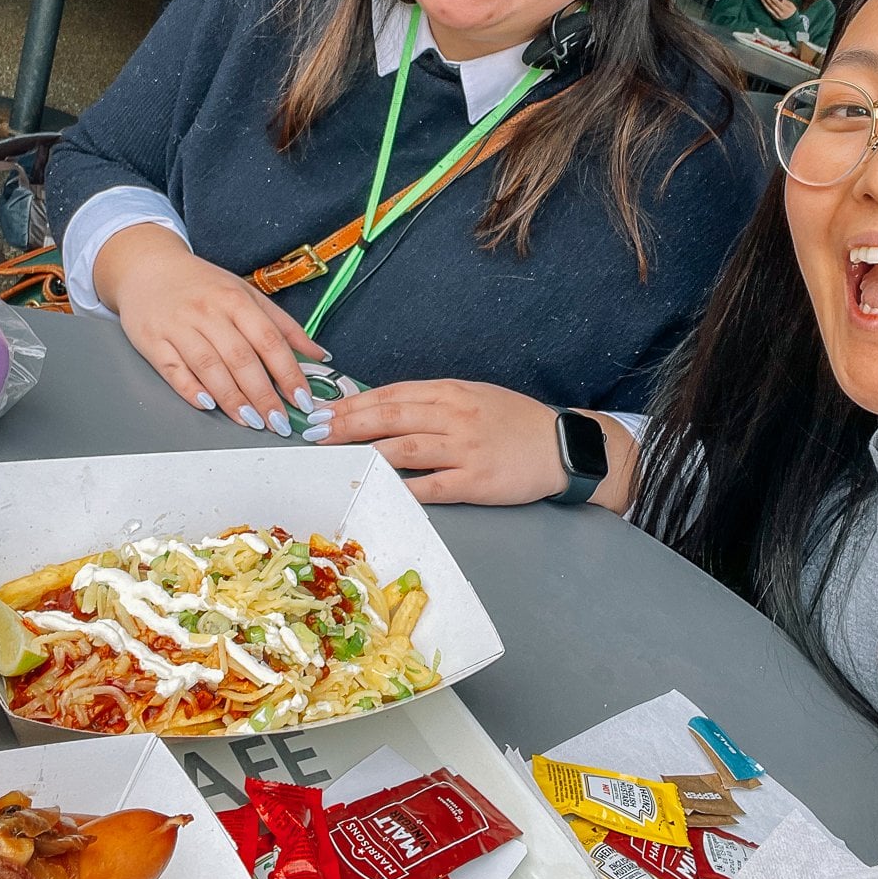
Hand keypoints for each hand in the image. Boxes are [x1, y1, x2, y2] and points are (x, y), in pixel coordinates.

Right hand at [94, 226, 327, 431]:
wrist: (148, 268)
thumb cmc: (201, 285)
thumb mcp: (246, 295)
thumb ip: (283, 326)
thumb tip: (319, 354)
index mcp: (235, 299)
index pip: (269, 340)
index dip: (288, 372)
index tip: (301, 399)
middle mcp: (207, 312)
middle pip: (240, 358)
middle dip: (263, 395)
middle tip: (279, 421)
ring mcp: (178, 326)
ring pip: (209, 367)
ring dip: (233, 399)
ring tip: (251, 421)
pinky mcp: (152, 341)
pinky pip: (174, 370)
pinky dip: (191, 390)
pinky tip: (208, 405)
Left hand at [304, 381, 563, 504]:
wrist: (561, 446)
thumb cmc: (515, 422)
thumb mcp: (475, 397)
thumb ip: (434, 402)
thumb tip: (385, 409)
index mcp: (452, 392)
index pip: (393, 394)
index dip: (354, 402)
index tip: (324, 410)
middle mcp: (455, 416)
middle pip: (391, 417)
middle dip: (348, 424)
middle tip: (316, 431)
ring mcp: (465, 449)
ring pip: (404, 447)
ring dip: (365, 451)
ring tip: (335, 454)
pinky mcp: (475, 481)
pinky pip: (431, 485)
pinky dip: (401, 485)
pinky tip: (376, 486)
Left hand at [760, 0, 797, 22]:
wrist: (792, 20)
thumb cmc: (791, 9)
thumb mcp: (791, 4)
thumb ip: (784, 1)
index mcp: (785, 9)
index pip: (777, 2)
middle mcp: (780, 13)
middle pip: (772, 5)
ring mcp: (777, 16)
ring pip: (769, 8)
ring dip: (764, 2)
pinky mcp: (774, 17)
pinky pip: (769, 11)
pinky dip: (766, 6)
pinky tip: (763, 2)